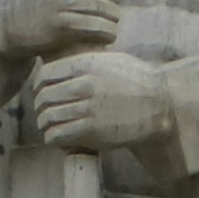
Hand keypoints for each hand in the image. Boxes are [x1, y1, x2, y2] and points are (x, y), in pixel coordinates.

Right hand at [0, 0, 123, 58]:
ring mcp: (58, 0)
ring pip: (104, 8)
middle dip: (114, 0)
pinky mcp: (59, 24)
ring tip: (112, 24)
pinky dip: (107, 32)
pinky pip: (96, 26)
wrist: (0, 23)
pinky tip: (108, 36)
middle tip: (113, 11)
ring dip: (113, 19)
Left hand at [24, 50, 174, 154]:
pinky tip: (59, 137)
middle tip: (44, 112)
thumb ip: (84, 61)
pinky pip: (58, 135)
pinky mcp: (93, 130)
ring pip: (47, 118)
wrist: (160, 102)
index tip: (42, 93)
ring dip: (45, 124)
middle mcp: (84, 85)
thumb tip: (60, 64)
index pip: (45, 75)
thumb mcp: (110, 60)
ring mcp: (88, 108)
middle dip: (40, 107)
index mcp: (85, 65)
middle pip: (44, 98)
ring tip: (50, 126)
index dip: (38, 87)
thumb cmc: (137, 80)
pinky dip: (53, 138)